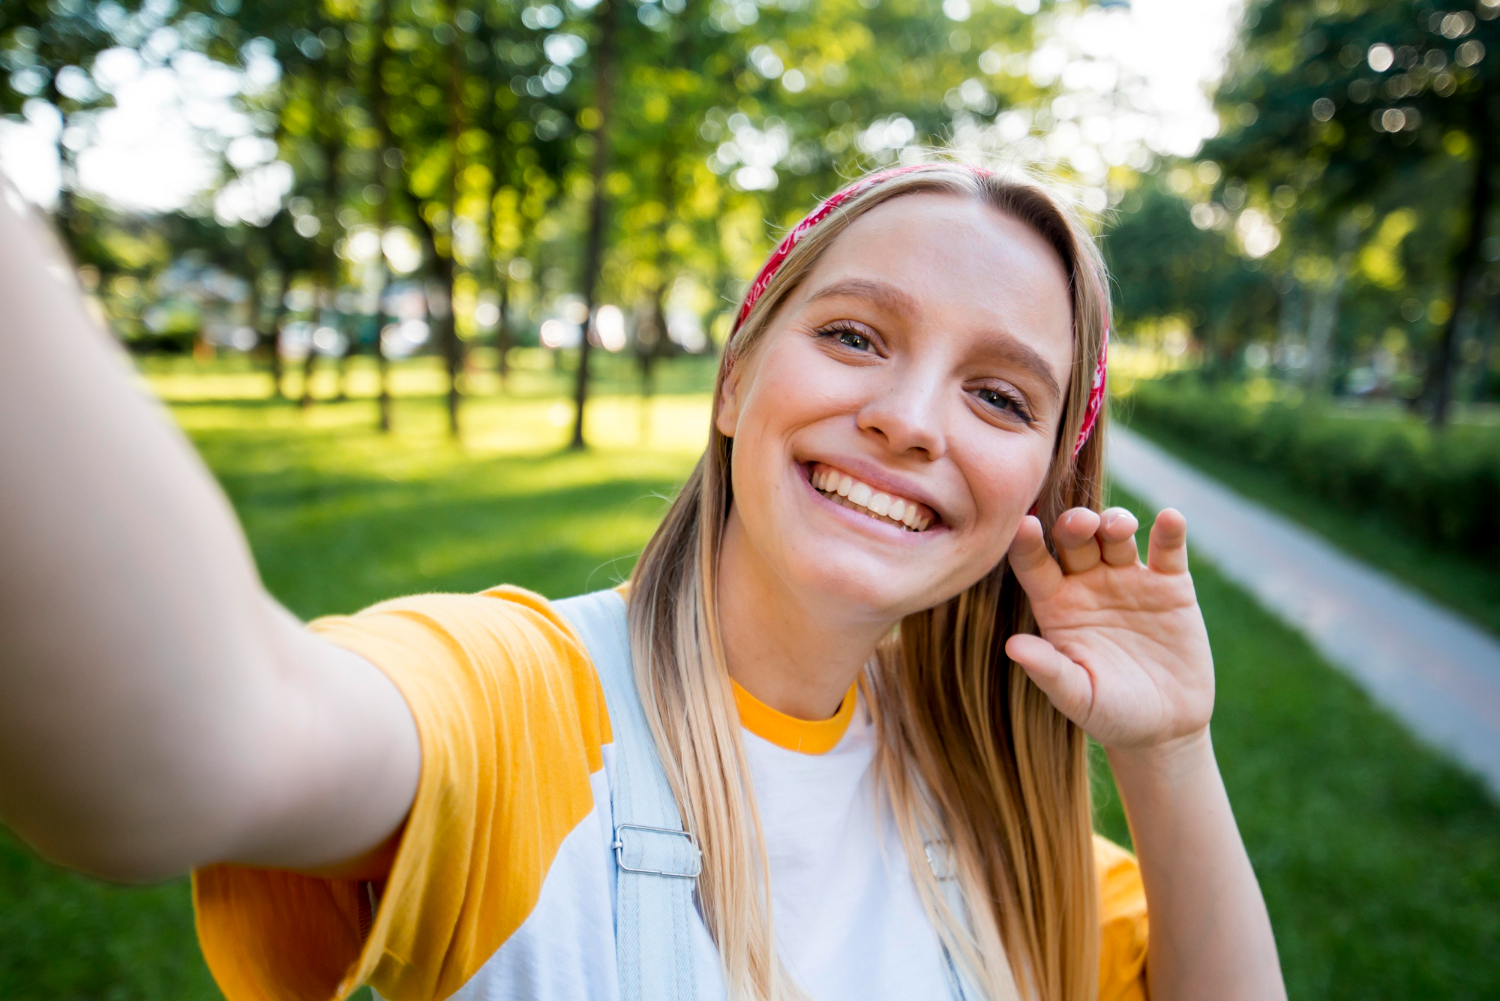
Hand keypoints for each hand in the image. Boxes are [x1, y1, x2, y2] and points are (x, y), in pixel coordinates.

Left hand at [1004, 507, 1213, 752]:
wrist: (1164, 728)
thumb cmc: (1109, 714)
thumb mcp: (1078, 696)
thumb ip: (1049, 670)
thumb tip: (1012, 647)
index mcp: (1055, 605)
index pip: (1033, 566)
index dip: (1026, 545)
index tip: (1022, 526)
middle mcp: (1087, 584)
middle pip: (1074, 540)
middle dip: (1075, 526)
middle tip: (1079, 524)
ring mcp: (1129, 580)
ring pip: (1116, 536)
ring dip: (1115, 523)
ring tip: (1119, 528)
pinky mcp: (1171, 586)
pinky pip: (1168, 551)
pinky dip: (1170, 532)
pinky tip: (1169, 519)